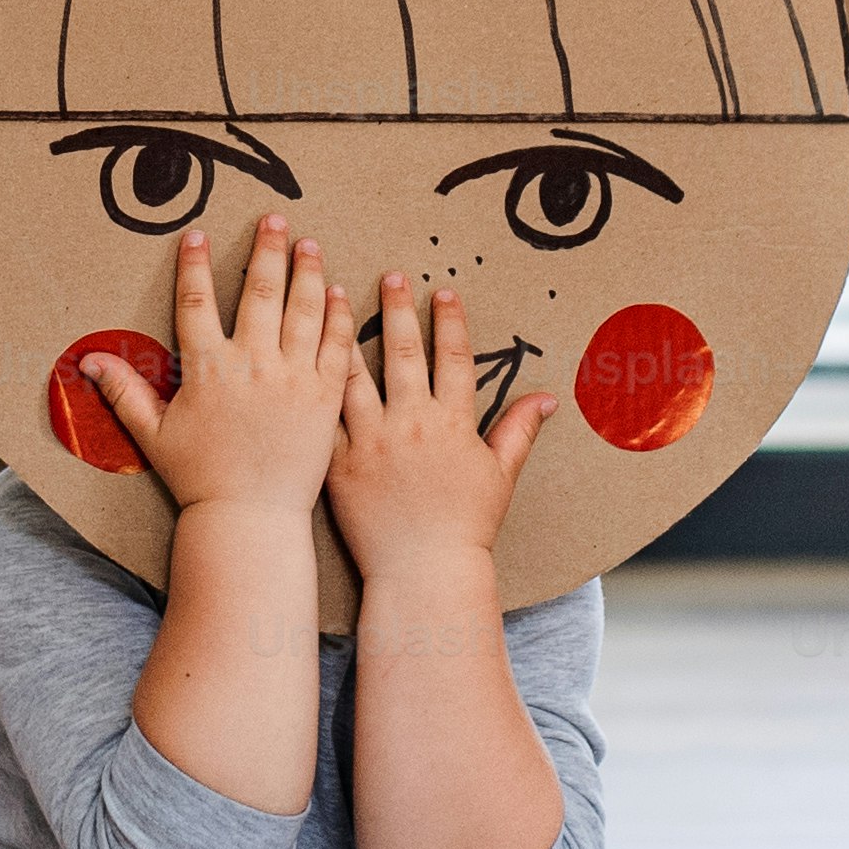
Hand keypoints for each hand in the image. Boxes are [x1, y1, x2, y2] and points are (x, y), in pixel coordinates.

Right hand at [84, 215, 343, 533]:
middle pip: (261, 292)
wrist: (251, 518)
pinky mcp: (325, 396)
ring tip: (310, 245)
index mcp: (208, 368)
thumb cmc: (199, 479)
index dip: (195, 265)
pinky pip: (335, 345)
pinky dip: (337, 315)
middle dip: (268, 250)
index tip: (198, 235)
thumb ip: (123, 391)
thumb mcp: (154, 434)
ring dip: (307, 271)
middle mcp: (252, 364)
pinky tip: (338, 293)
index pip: (197, 301)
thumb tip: (85, 359)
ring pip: (304, 309)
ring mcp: (293, 377)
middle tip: (275, 219)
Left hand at [331, 271, 546, 595]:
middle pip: (405, 354)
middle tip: (391, 275)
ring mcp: (372, 441)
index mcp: (453, 424)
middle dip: (400, 310)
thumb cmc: (464, 530)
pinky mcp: (339, 462)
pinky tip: (300, 356)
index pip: (454, 359)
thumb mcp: (499, 477)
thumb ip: (519, 431)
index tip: (442, 292)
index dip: (449, 322)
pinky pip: (325, 415)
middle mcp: (412, 424)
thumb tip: (547, 398)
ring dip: (346, 332)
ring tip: (334, 296)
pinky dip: (314, 384)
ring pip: (356, 375)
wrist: (421, 573)